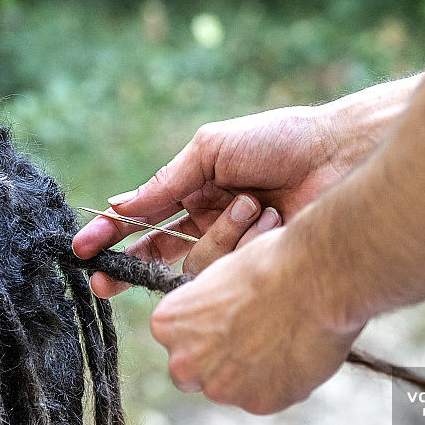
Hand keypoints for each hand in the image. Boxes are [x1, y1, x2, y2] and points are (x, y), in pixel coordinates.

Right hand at [72, 74, 422, 295]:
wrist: (340, 155)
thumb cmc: (279, 141)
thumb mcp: (212, 151)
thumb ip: (166, 182)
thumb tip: (117, 205)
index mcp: (196, 192)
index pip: (144, 221)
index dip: (113, 237)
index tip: (84, 252)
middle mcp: (209, 224)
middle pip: (159, 255)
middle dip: (128, 268)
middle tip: (102, 283)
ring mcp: (234, 248)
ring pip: (196, 266)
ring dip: (222, 237)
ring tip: (256, 207)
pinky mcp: (257, 268)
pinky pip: (228, 276)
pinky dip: (240, 251)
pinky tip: (266, 225)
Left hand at [149, 226, 362, 414]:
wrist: (312, 277)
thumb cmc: (269, 264)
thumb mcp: (220, 278)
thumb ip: (207, 310)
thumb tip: (216, 320)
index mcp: (166, 326)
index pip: (177, 341)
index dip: (206, 333)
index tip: (229, 321)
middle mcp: (183, 363)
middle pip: (197, 373)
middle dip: (220, 362)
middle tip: (255, 336)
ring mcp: (220, 388)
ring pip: (235, 389)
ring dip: (254, 374)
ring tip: (285, 338)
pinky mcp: (258, 404)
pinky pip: (268, 397)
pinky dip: (283, 382)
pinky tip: (299, 352)